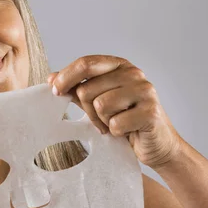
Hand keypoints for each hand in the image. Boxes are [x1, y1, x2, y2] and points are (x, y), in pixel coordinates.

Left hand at [48, 55, 183, 169]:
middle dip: (88, 110)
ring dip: (103, 121)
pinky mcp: (150, 112)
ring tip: (115, 123)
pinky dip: (116, 132)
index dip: (66, 77)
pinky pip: (115, 123)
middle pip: (88, 89)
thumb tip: (51, 78)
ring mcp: (144, 91)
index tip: (55, 91)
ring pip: (100, 105)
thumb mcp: (97, 101)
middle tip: (101, 119)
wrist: (156, 144)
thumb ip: (77, 88)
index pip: (86, 63)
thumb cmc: (125, 120)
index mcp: (119, 66)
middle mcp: (134, 73)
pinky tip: (127, 131)